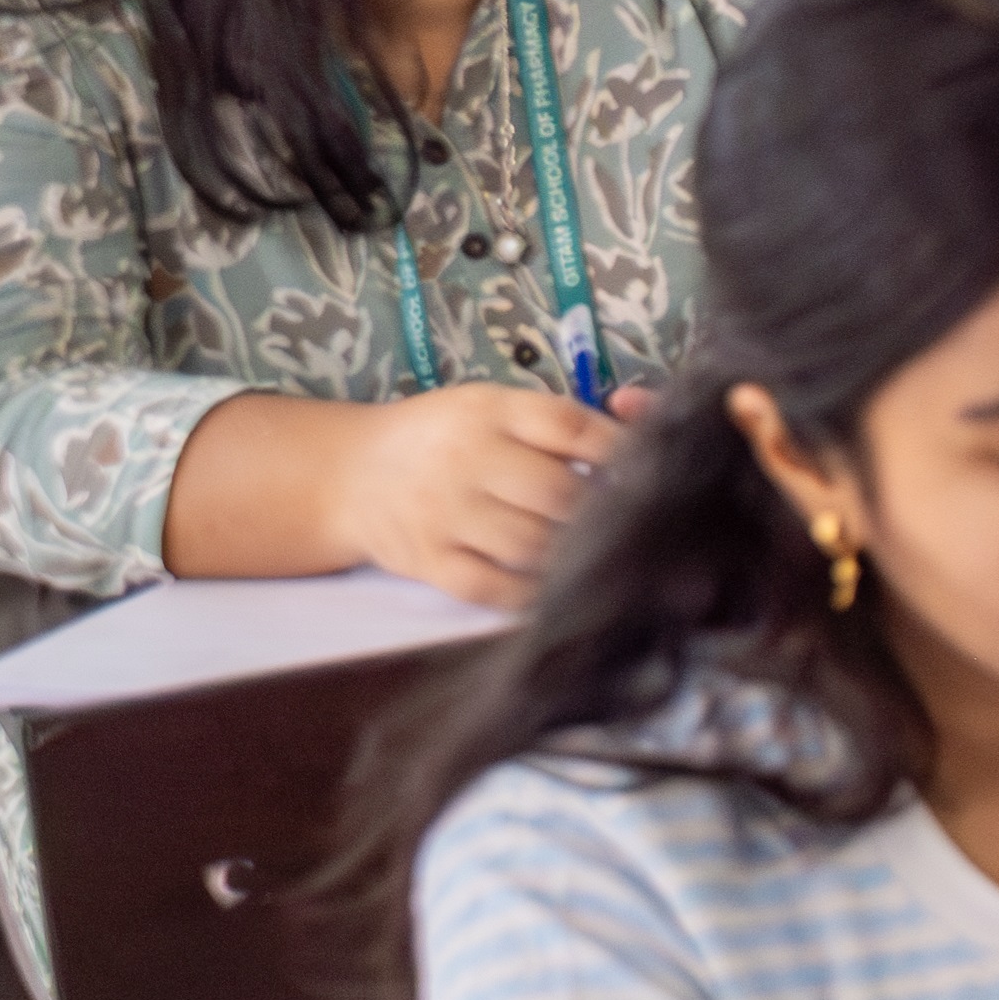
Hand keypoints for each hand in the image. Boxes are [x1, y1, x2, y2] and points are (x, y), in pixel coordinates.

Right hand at [333, 383, 627, 606]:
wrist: (350, 473)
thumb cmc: (441, 437)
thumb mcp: (490, 407)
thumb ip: (554, 424)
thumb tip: (636, 440)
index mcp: (489, 412)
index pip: (568, 426)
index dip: (619, 449)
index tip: (648, 468)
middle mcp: (465, 460)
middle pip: (557, 492)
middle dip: (598, 508)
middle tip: (623, 518)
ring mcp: (444, 515)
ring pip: (531, 543)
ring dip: (571, 551)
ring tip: (590, 549)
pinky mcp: (427, 560)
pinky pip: (491, 586)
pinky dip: (530, 592)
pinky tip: (551, 585)